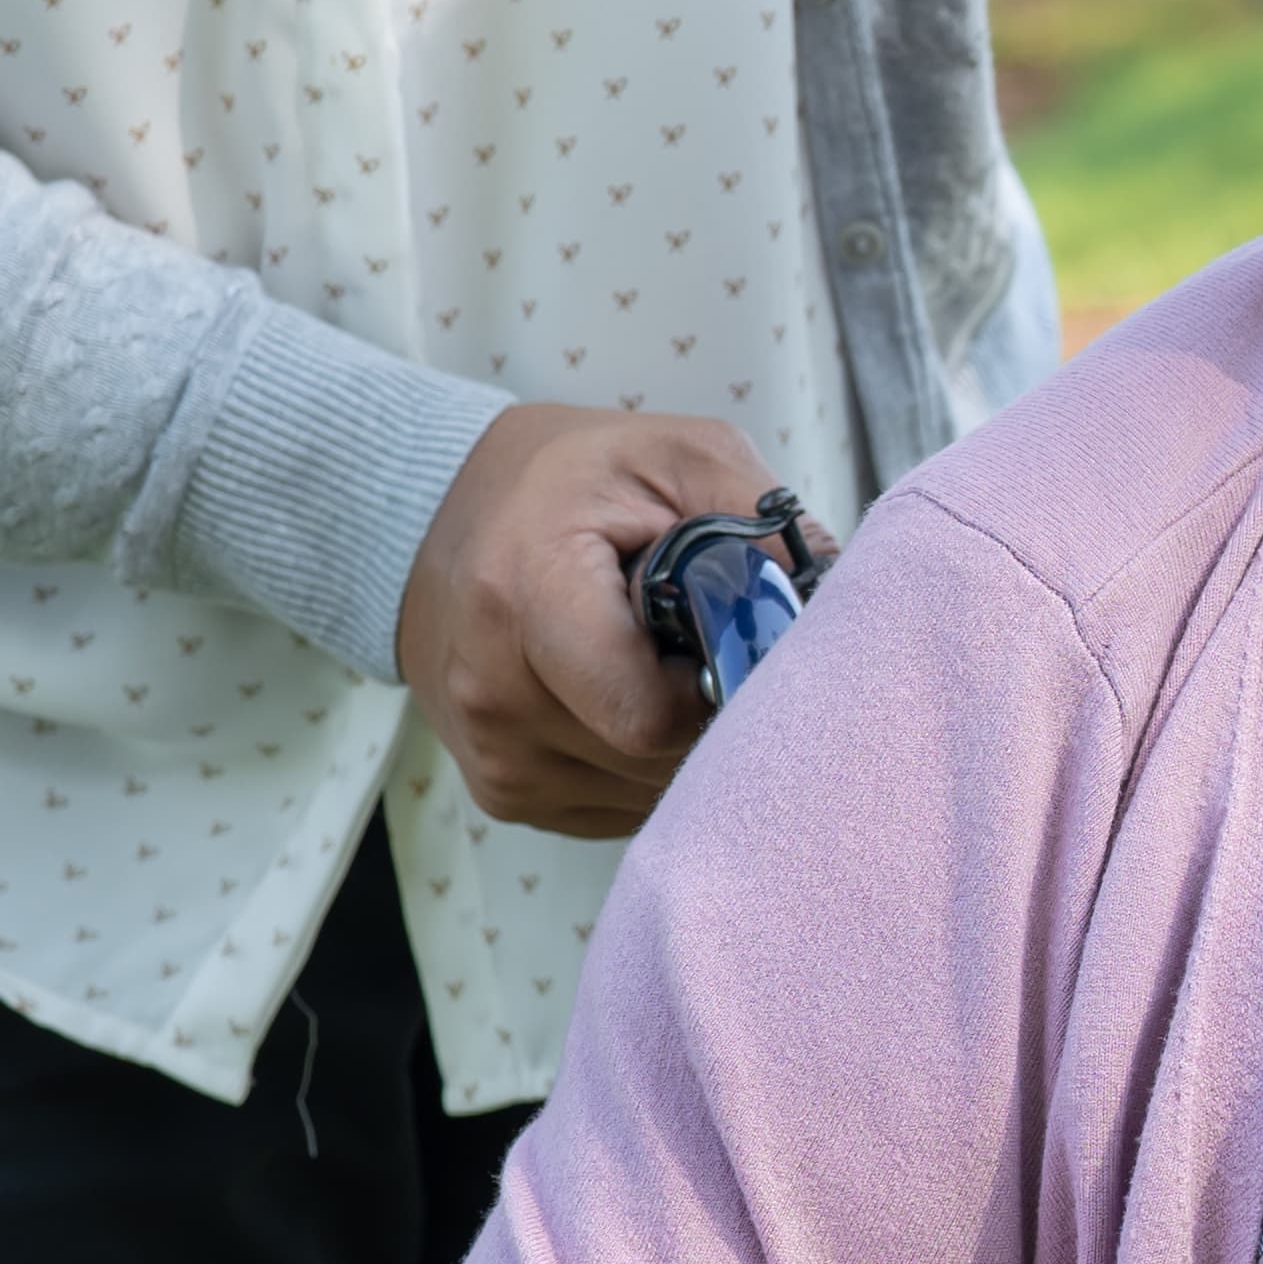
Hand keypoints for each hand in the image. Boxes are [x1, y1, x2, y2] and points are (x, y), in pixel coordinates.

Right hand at [394, 403, 782, 836]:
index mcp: (526, 600)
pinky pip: (616, 809)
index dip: (718, 689)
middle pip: (657, 762)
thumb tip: (828, 595)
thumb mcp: (673, 454)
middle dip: (710, 713)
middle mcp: (494, 696)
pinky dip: (644, 764)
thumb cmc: (571, 482)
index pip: (649, 717)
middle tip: (708, 646)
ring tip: (662, 665)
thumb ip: (757, 515)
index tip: (731, 638)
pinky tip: (631, 698)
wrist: (434, 519)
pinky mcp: (503, 794)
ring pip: (646, 796)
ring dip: (682, 743)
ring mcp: (495, 758)